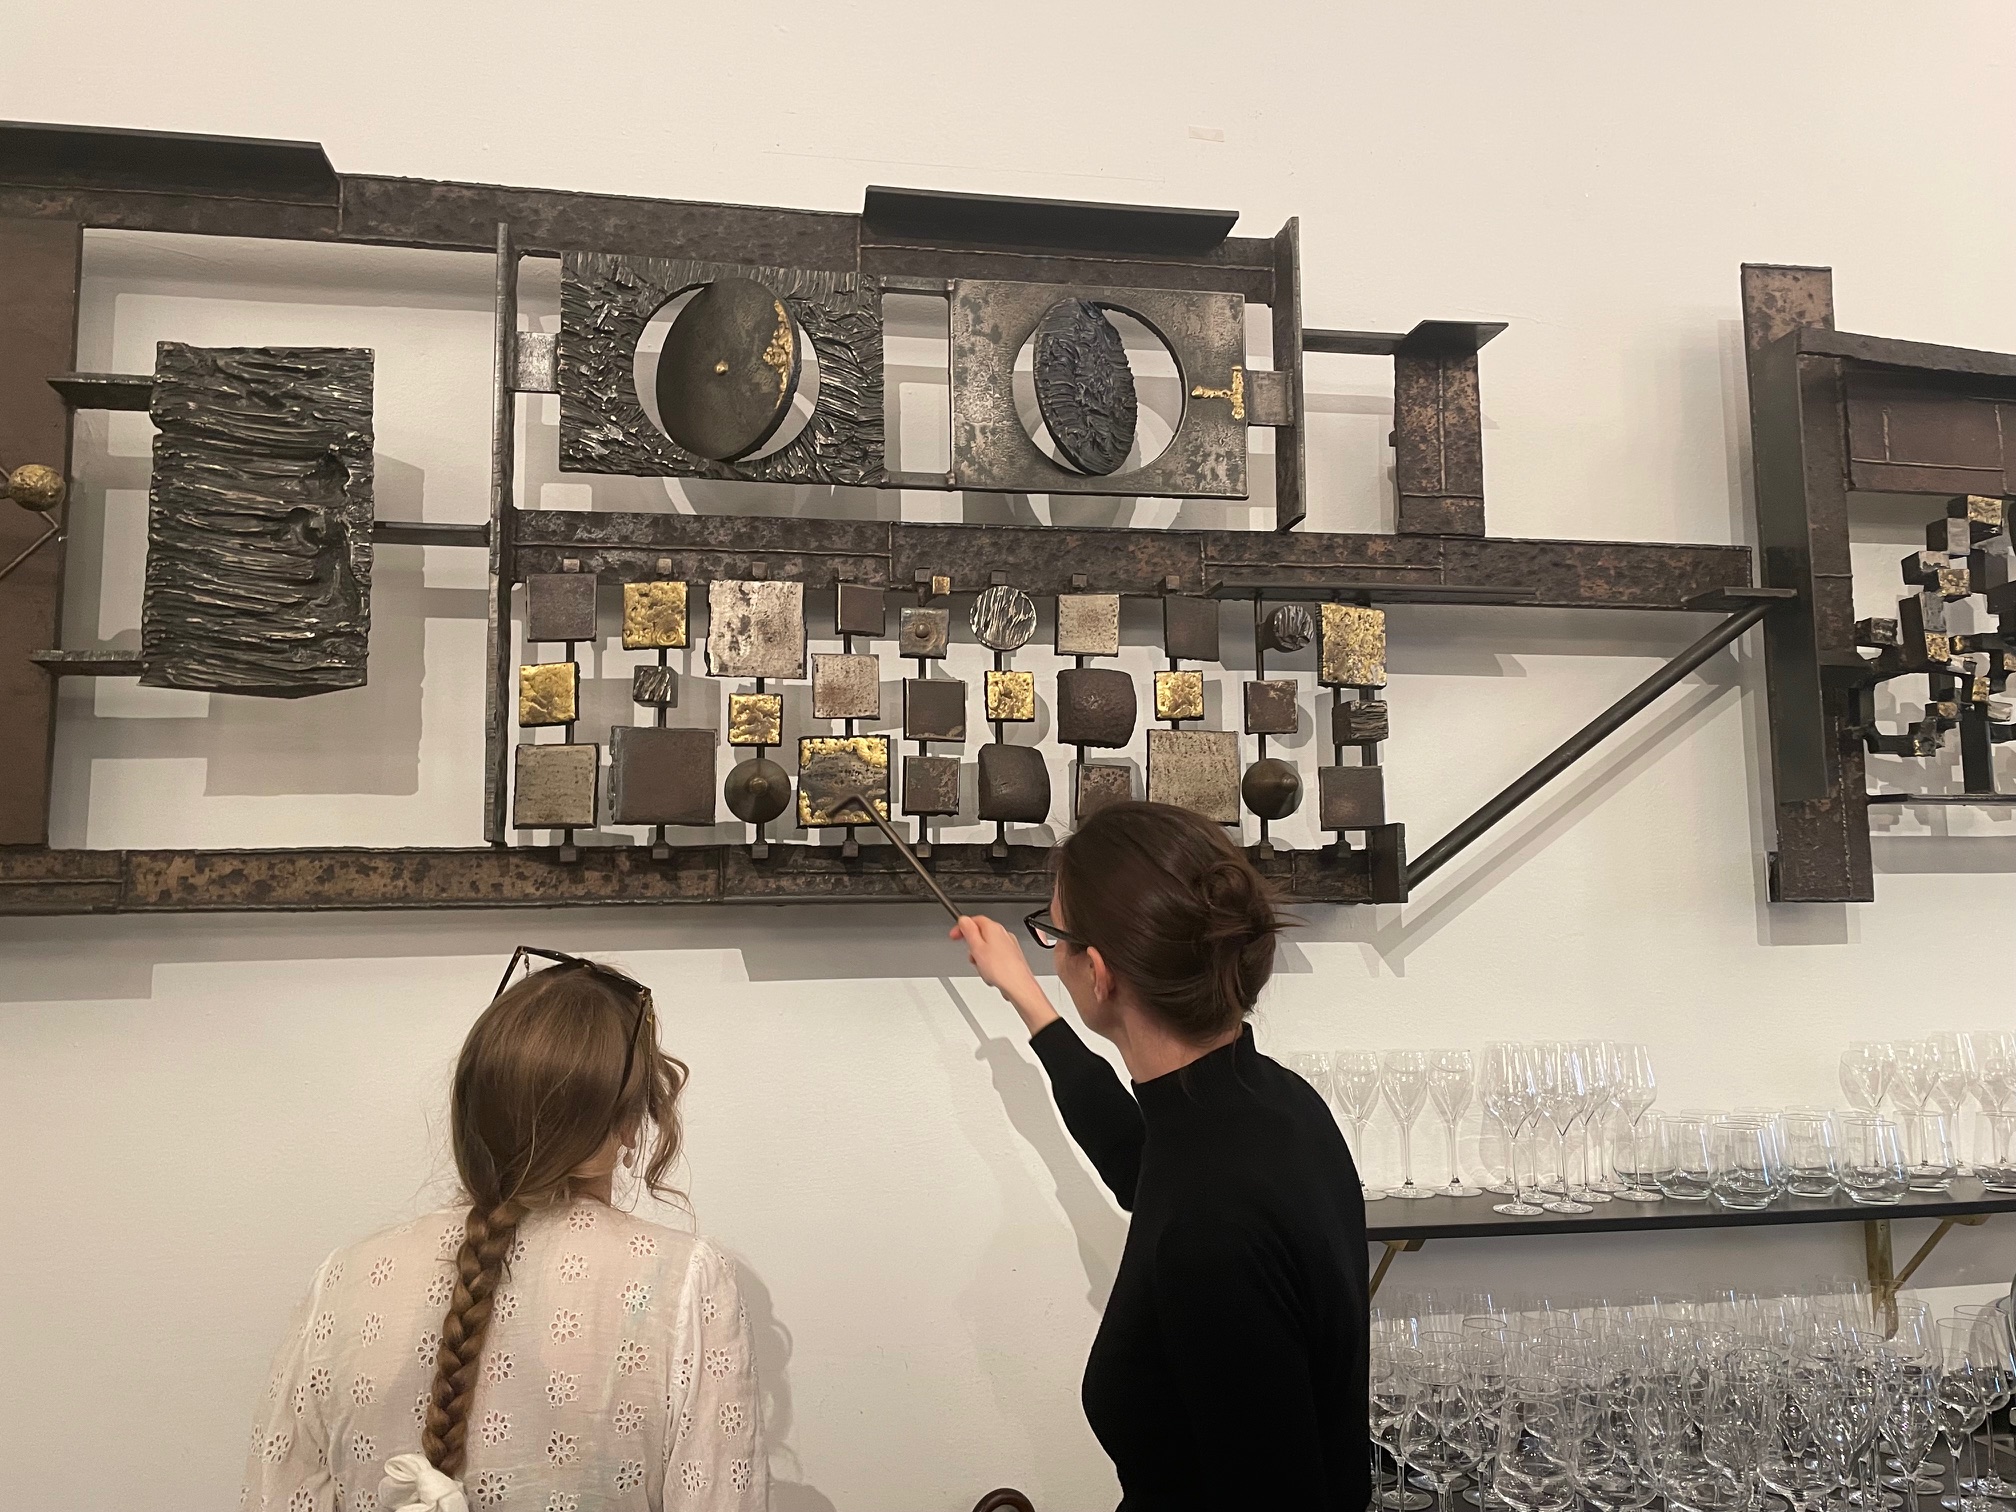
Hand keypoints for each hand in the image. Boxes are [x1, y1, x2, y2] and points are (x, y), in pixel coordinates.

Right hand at [950, 914, 1058, 1034]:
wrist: (1018, 985)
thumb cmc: (1001, 969)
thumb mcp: (976, 948)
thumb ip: (968, 931)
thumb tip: (963, 920)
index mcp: (994, 928)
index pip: (974, 920)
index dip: (962, 927)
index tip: (954, 936)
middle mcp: (1004, 934)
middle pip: (981, 935)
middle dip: (973, 947)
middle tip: (972, 957)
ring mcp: (1009, 946)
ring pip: (987, 948)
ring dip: (981, 958)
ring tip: (983, 968)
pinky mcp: (1012, 958)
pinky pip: (995, 959)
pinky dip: (990, 966)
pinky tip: (991, 975)